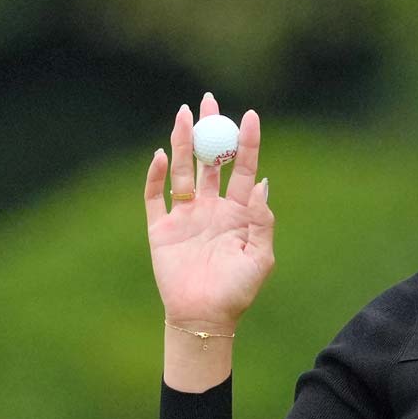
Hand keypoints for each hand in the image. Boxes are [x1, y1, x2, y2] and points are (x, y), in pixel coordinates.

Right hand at [143, 91, 273, 328]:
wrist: (204, 318)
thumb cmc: (237, 292)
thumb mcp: (260, 258)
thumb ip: (262, 221)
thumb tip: (262, 183)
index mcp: (238, 212)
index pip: (242, 169)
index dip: (246, 143)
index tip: (251, 115)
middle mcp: (211, 208)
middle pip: (209, 160)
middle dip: (210, 130)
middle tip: (209, 100)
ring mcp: (185, 216)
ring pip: (182, 170)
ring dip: (182, 142)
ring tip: (184, 114)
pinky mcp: (161, 228)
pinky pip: (155, 196)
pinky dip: (156, 176)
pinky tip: (161, 155)